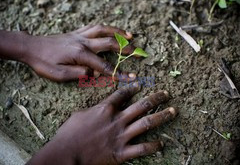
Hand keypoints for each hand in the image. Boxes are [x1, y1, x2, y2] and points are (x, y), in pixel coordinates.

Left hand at [25, 25, 135, 81]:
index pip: (104, 66)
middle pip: (109, 43)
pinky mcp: (76, 32)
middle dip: (126, 49)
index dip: (118, 73)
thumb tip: (93, 73)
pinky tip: (111, 29)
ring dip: (119, 32)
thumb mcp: (59, 75)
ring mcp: (80, 35)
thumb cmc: (43, 63)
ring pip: (104, 30)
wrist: (31, 47)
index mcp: (80, 54)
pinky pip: (94, 27)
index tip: (131, 78)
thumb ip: (78, 74)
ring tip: (130, 35)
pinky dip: (106, 27)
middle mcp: (83, 42)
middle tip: (138, 52)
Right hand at [28, 83, 177, 164]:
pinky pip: (142, 148)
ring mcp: (121, 136)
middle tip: (166, 94)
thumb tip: (98, 108)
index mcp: (105, 109)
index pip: (122, 94)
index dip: (133, 88)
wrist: (66, 155)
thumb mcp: (79, 115)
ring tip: (173, 111)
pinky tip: (161, 142)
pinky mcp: (121, 153)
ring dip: (161, 116)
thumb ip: (93, 110)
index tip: (140, 85)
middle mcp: (117, 120)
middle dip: (155, 98)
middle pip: (141, 106)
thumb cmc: (69, 134)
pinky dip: (153, 145)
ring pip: (146, 123)